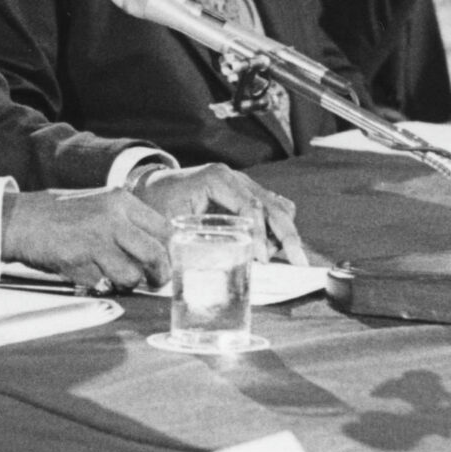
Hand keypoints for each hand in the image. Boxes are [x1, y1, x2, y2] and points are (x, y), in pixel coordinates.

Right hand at [1, 189, 174, 292]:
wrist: (19, 219)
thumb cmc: (58, 214)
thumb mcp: (98, 204)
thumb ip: (125, 222)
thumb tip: (156, 249)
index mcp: (120, 201)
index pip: (164, 228)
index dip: (170, 250)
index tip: (167, 261)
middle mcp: (113, 218)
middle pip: (156, 255)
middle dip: (160, 275)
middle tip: (156, 282)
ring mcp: (96, 239)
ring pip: (132, 276)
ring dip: (125, 283)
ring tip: (112, 276)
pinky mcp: (80, 261)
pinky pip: (103, 284)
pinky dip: (99, 285)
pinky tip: (86, 272)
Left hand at [132, 162, 310, 263]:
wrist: (152, 185)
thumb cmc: (157, 203)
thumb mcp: (167, 221)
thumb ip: (184, 242)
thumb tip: (198, 274)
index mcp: (216, 178)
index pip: (250, 205)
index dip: (259, 234)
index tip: (260, 260)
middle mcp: (235, 177)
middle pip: (273, 205)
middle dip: (287, 235)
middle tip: (298, 263)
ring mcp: (244, 183)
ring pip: (279, 206)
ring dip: (282, 233)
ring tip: (270, 259)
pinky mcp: (247, 193)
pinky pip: (274, 208)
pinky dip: (278, 228)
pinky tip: (270, 250)